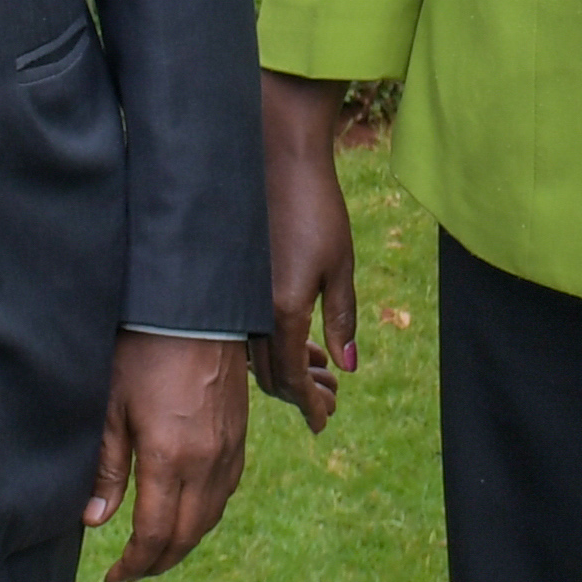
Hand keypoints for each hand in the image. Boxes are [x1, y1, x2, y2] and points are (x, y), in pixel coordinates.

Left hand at [83, 332, 248, 581]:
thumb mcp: (111, 407)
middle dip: (157, 563)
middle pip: (186, 536)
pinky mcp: (240, 436)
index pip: (154, 534)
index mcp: (170, 458)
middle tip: (130, 574)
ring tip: (155, 551)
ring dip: (183, 543)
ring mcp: (229, 450)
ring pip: (210, 518)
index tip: (113, 578)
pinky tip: (187, 514)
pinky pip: (227, 492)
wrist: (194, 307)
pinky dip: (205, 515)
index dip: (133, 564)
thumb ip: (106, 468)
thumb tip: (96, 522)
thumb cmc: (142, 350)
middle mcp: (207, 462)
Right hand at [257, 70, 361, 430]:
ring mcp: (239, 297)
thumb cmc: (316, 208)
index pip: (290, 378)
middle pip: (269, 376)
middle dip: (298, 395)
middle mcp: (252, 311)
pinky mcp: (235, 283)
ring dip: (286, 372)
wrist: (277, 159)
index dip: (309, 404)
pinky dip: (272, 346)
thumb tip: (347, 367)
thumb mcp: (340, 266)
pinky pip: (248, 332)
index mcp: (281, 311)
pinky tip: (297, 341)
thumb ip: (341, 319)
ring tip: (321, 372)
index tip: (323, 423)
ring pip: (256, 356)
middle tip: (327, 404)